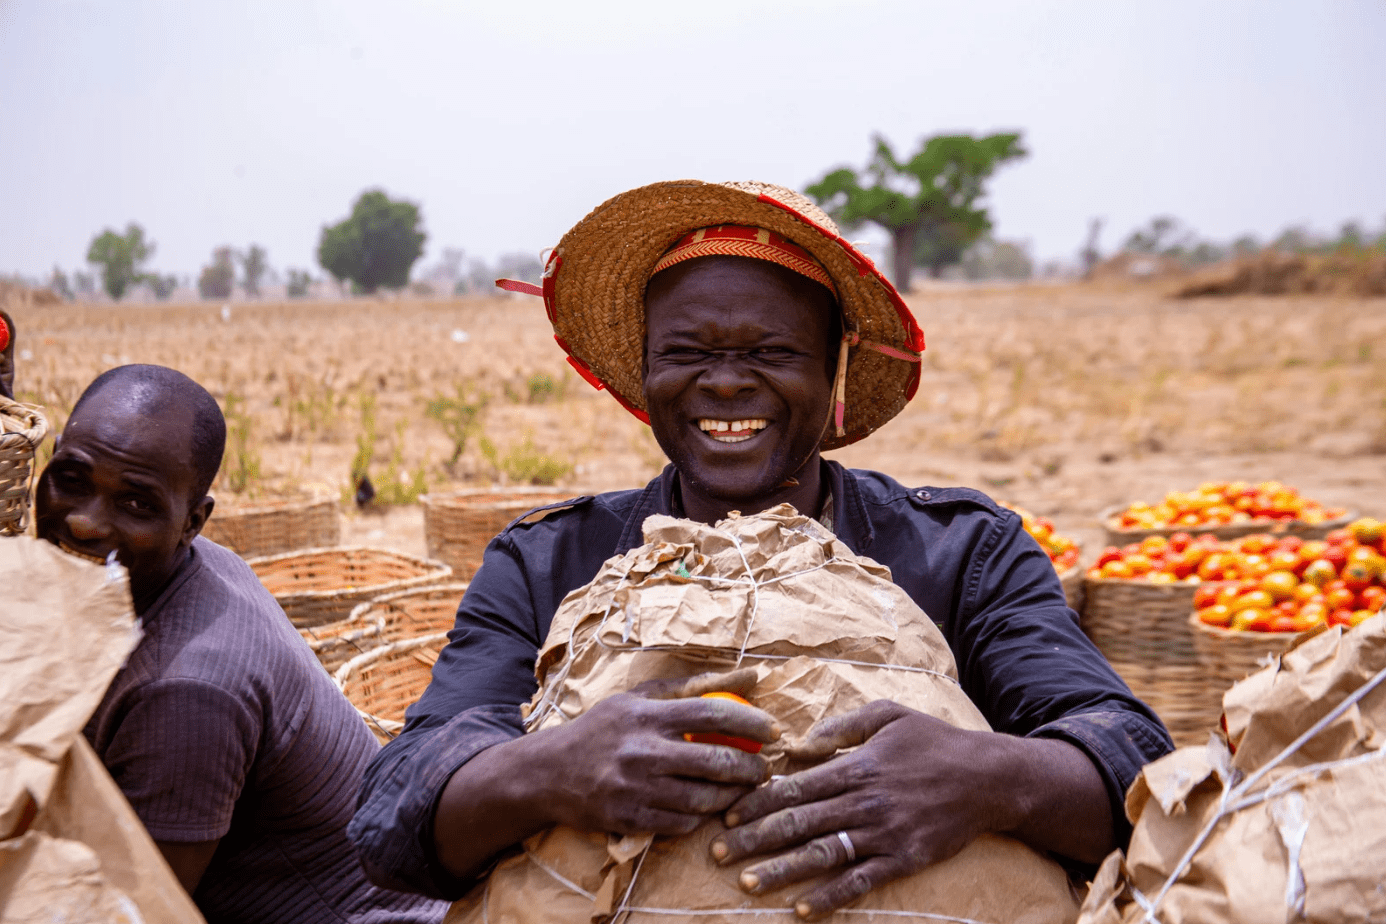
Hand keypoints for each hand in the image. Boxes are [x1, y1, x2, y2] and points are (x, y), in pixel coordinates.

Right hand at [538, 668, 781, 836]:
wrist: (548, 772)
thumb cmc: (603, 729)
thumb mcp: (639, 698)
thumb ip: (693, 687)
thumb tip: (749, 676)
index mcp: (646, 715)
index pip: (712, 713)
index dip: (751, 722)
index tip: (773, 731)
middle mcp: (641, 751)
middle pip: (715, 762)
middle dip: (751, 768)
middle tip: (764, 768)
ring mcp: (634, 789)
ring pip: (703, 800)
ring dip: (732, 796)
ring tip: (742, 788)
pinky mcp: (628, 819)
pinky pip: (681, 824)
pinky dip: (701, 817)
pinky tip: (707, 806)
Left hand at [710, 701, 1014, 919]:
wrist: (988, 778)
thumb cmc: (933, 741)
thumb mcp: (887, 714)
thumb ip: (841, 726)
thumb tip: (799, 743)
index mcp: (855, 766)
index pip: (794, 787)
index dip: (757, 802)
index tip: (728, 815)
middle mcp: (864, 801)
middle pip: (798, 823)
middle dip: (754, 839)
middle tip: (719, 852)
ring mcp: (884, 834)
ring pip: (822, 855)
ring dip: (782, 870)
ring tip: (748, 883)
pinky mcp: (904, 859)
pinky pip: (861, 881)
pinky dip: (831, 896)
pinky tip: (803, 908)